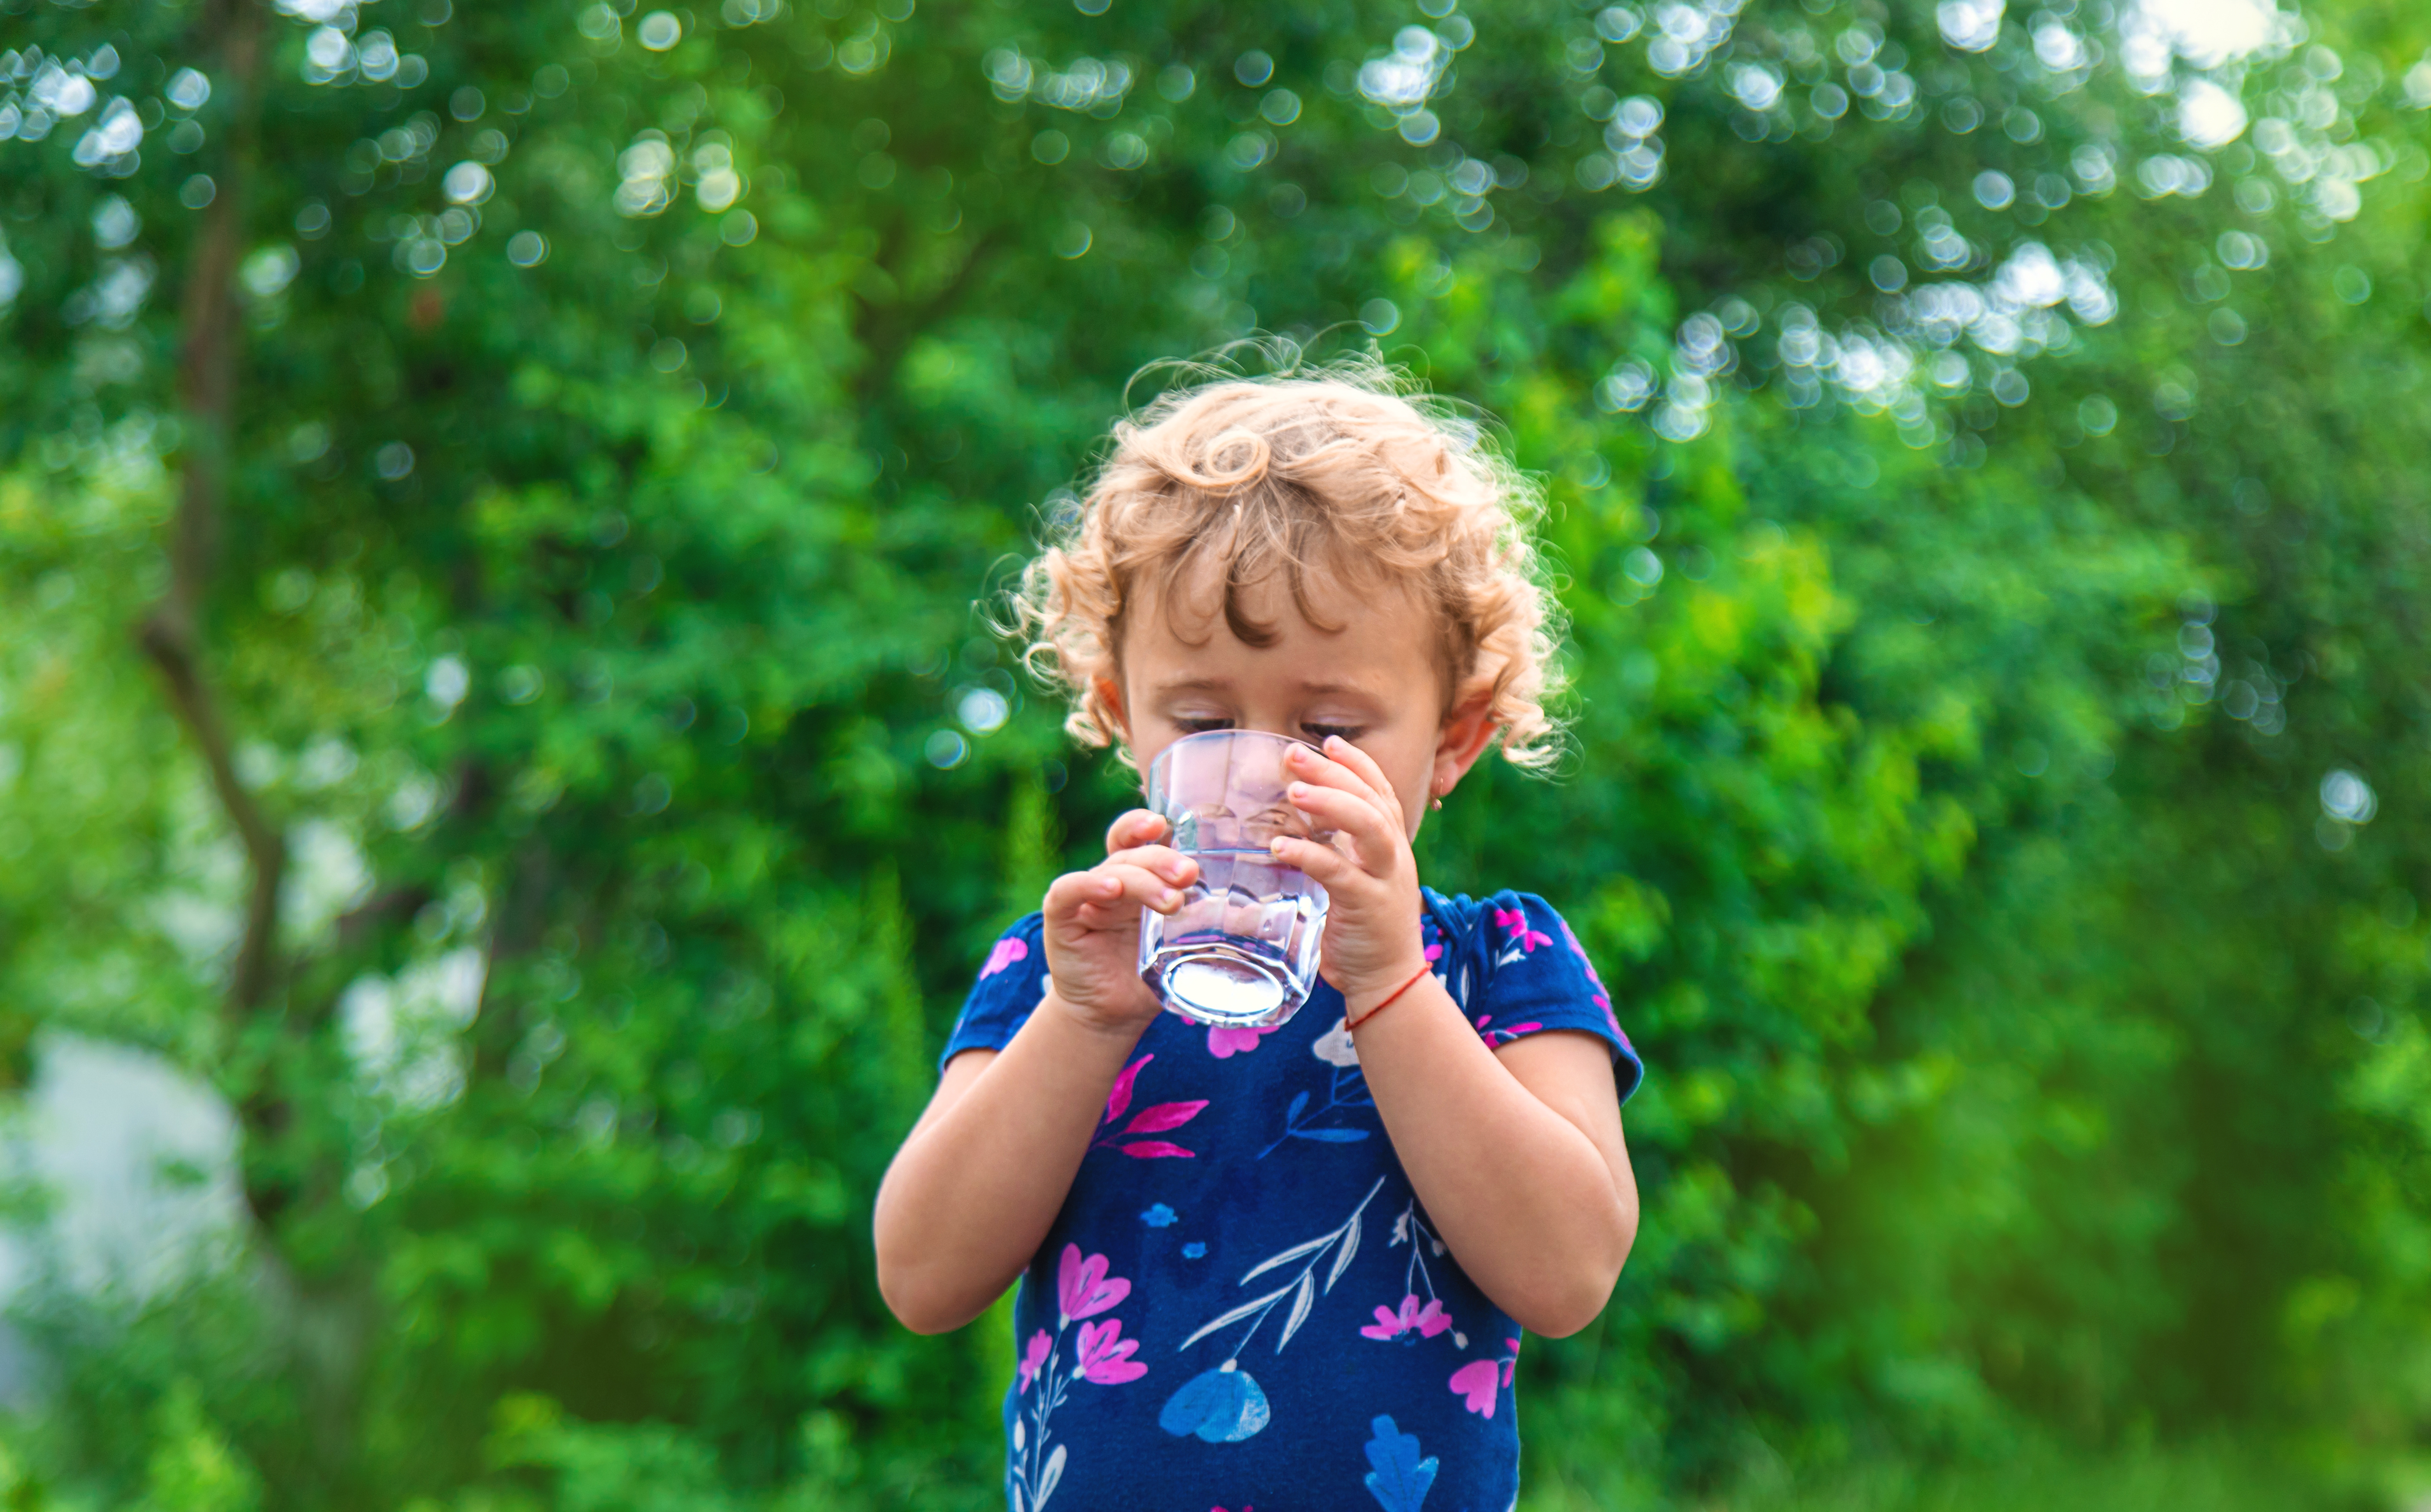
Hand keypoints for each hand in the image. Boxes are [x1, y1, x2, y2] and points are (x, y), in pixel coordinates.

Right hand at [1039, 809, 1198, 1036]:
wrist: (1112, 1017)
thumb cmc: (1151, 976)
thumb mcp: (1186, 947)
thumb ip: (1215, 926)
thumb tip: (1265, 913)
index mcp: (1140, 879)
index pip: (1141, 838)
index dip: (1150, 824)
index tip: (1171, 824)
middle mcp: (1111, 881)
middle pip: (1133, 853)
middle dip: (1162, 859)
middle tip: (1189, 875)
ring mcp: (1085, 898)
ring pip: (1111, 869)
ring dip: (1142, 879)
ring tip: (1171, 901)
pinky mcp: (1061, 919)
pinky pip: (1067, 890)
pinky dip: (1088, 884)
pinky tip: (1110, 889)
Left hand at [1269, 736, 1430, 1014]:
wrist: (1388, 980)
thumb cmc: (1364, 926)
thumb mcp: (1356, 876)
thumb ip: (1338, 847)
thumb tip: (1297, 820)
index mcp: (1391, 844)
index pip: (1380, 791)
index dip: (1356, 764)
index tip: (1328, 743)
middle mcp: (1394, 855)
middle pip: (1371, 800)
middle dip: (1334, 773)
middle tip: (1294, 756)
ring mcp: (1385, 879)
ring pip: (1369, 827)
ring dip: (1330, 804)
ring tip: (1292, 792)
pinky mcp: (1369, 907)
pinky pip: (1340, 872)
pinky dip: (1310, 855)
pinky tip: (1280, 847)